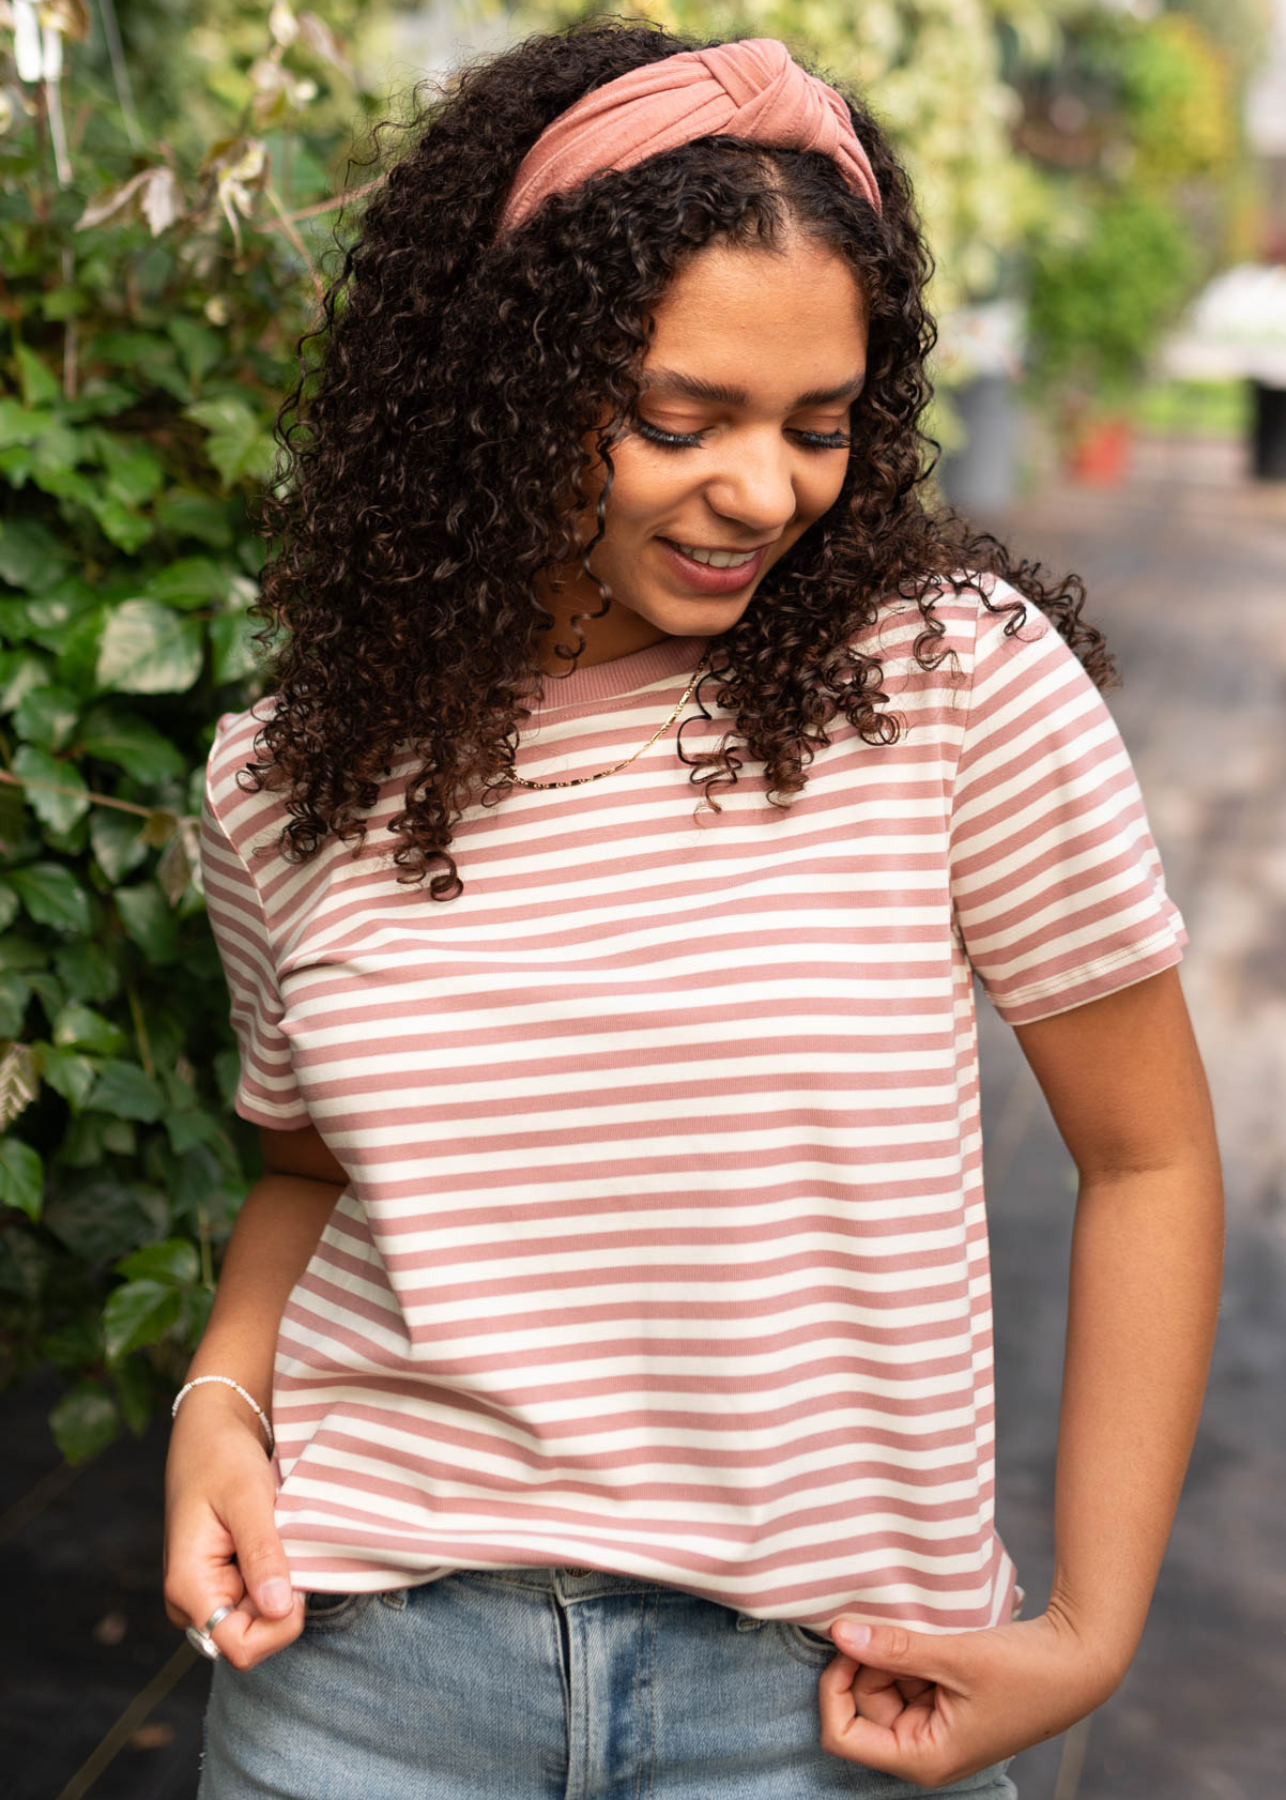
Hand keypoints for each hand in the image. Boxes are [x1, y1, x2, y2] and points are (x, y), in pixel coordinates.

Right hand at [162, 1383, 304, 1668]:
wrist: (208, 1433)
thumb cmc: (222, 1457)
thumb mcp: (248, 1498)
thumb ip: (262, 1554)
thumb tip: (279, 1609)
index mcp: (188, 1586)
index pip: (240, 1647)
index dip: (278, 1626)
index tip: (297, 1580)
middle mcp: (190, 1601)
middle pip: (251, 1639)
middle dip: (281, 1604)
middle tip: (288, 1548)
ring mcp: (204, 1594)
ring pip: (258, 1622)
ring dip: (280, 1588)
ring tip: (279, 1540)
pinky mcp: (219, 1583)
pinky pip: (256, 1601)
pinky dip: (276, 1578)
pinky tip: (275, 1544)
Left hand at [814, 1610, 1125, 1788]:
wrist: (1077, 1661)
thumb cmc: (1025, 1672)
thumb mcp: (954, 1657)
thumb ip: (893, 1648)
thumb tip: (838, 1632)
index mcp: (923, 1758)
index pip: (842, 1735)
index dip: (835, 1688)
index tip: (850, 1645)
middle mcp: (923, 1749)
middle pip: (862, 1705)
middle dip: (871, 1663)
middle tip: (899, 1630)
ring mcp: (934, 1726)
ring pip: (882, 1686)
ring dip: (893, 1654)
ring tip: (928, 1634)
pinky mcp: (944, 1703)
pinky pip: (906, 1676)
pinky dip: (910, 1653)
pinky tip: (934, 1636)